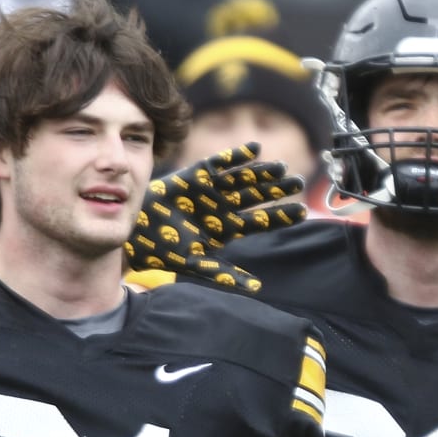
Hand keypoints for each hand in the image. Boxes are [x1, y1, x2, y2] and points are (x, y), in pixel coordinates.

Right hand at [125, 144, 304, 292]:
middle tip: (299, 183)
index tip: (303, 211)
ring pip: (243, 178)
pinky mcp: (196, 174)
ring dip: (262, 172)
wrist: (134, 233)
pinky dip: (237, 155)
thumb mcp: (197, 264)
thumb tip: (257, 288)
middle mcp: (223, 207)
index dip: (280, 216)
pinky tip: (255, 148)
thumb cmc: (164, 251)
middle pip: (257, 197)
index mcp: (227, 229)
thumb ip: (226, 273)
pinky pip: (220, 162)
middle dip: (277, 190)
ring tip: (282, 167)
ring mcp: (211, 190)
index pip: (260, 221)